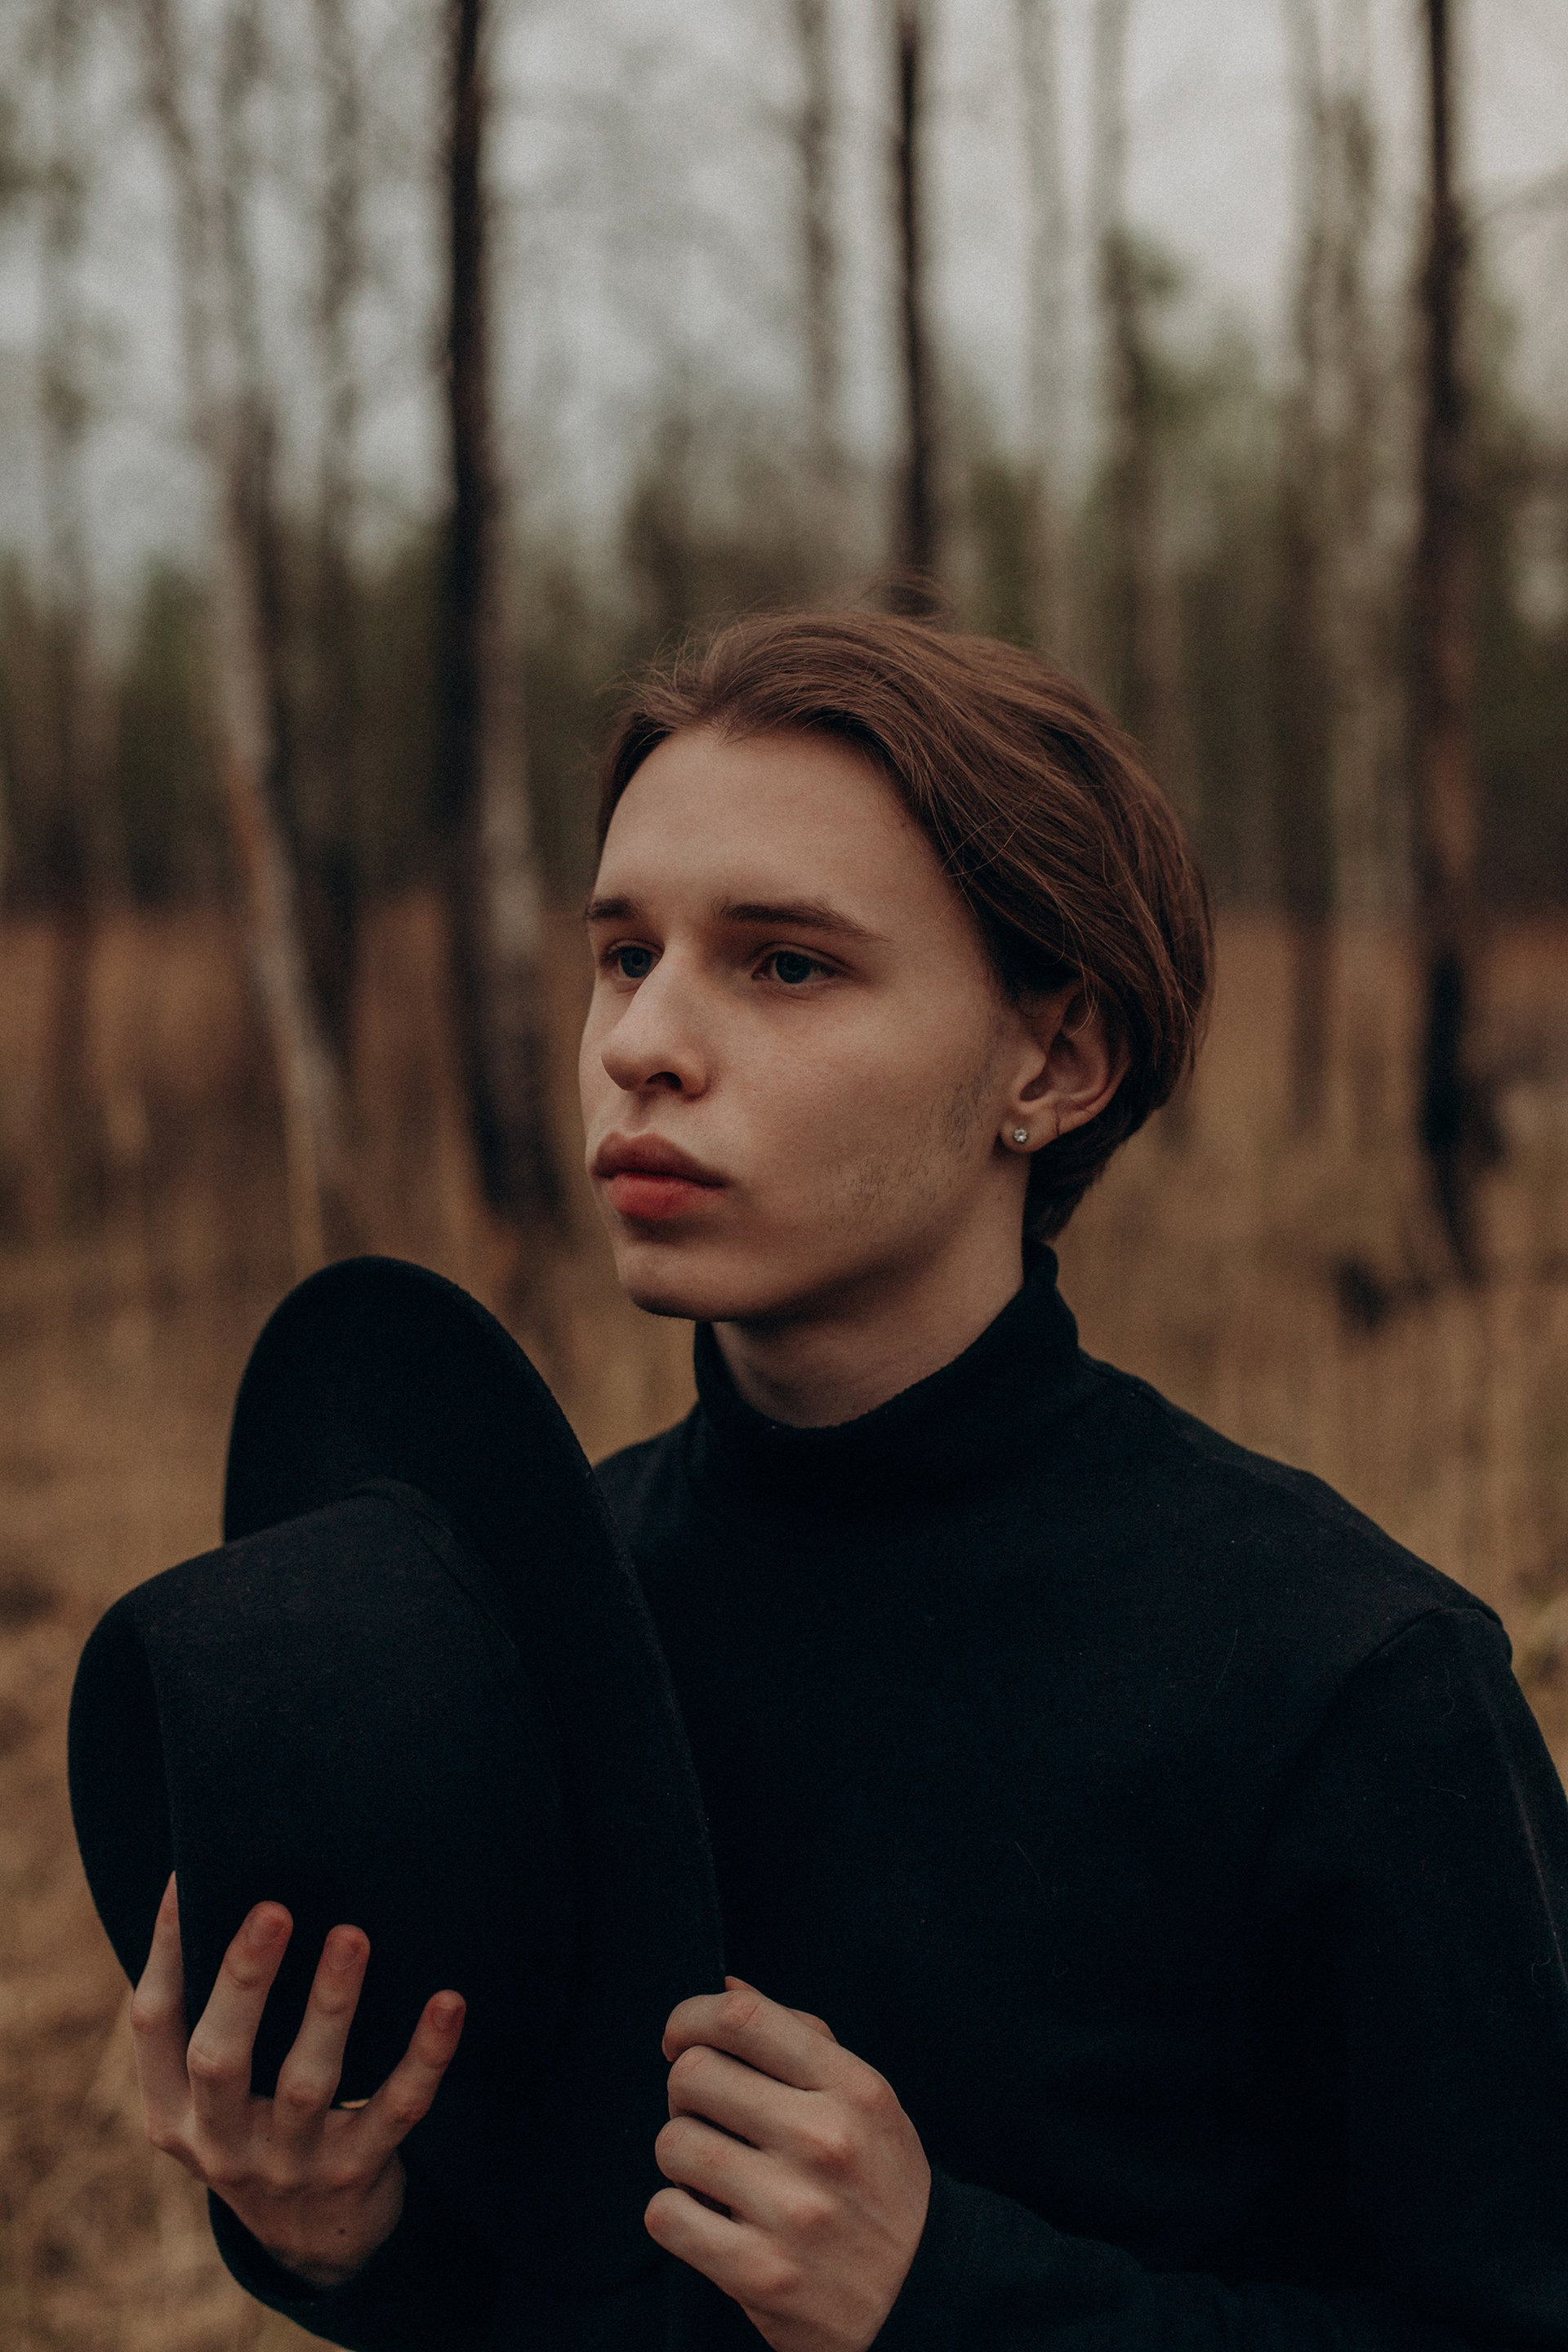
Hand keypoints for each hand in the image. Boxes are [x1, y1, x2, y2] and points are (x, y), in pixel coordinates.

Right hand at [131, 1873, 465, 2289]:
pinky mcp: (356, 2173)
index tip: (185, 1875)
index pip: (154, 2024)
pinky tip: (449, 2004)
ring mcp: (289, 2165)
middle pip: (219, 2058)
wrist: (315, 2247)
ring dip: (331, 2007)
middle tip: (273, 1908)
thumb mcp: (214, 2096)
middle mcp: (220, 2143)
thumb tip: (227, 1887)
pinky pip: (397, 2109)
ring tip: (353, 1936)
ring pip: (306, 2083)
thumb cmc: (261, 2127)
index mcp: (173, 2111)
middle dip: (245, 1981)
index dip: (165, 1949)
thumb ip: (214, 2018)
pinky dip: (425, 2057)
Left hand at [646, 1974, 930, 2351]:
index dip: (690, 2017)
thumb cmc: (880, 2181)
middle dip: (685, 2091)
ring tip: (715, 2172)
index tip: (679, 2038)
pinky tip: (708, 2219)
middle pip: (692, 2074)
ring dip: (681, 2155)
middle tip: (708, 2116)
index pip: (741, 2020)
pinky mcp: (761, 2273)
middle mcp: (825, 2141)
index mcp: (852, 2088)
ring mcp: (792, 2211)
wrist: (920, 2296)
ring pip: (672, 2143)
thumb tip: (728, 1986)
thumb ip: (801, 2037)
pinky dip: (674, 2214)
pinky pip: (665, 2214)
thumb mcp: (865, 2100)